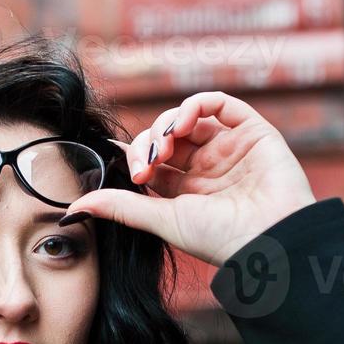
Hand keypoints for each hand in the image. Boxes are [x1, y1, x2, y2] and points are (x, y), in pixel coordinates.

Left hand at [60, 91, 317, 266]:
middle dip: (149, 141)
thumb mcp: (162, 220)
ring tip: (165, 144)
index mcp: (186, 191)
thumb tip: (73, 207)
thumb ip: (121, 207)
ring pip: (188, 117)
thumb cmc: (220, 239)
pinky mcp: (252, 132)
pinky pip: (220, 103)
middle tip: (147, 163)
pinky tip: (184, 122)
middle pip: (165, 136)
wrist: (270, 240)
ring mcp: (229, 148)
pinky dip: (196, 104)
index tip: (127, 167)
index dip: (135, 155)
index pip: (151, 160)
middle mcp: (207, 167)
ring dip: (168, 123)